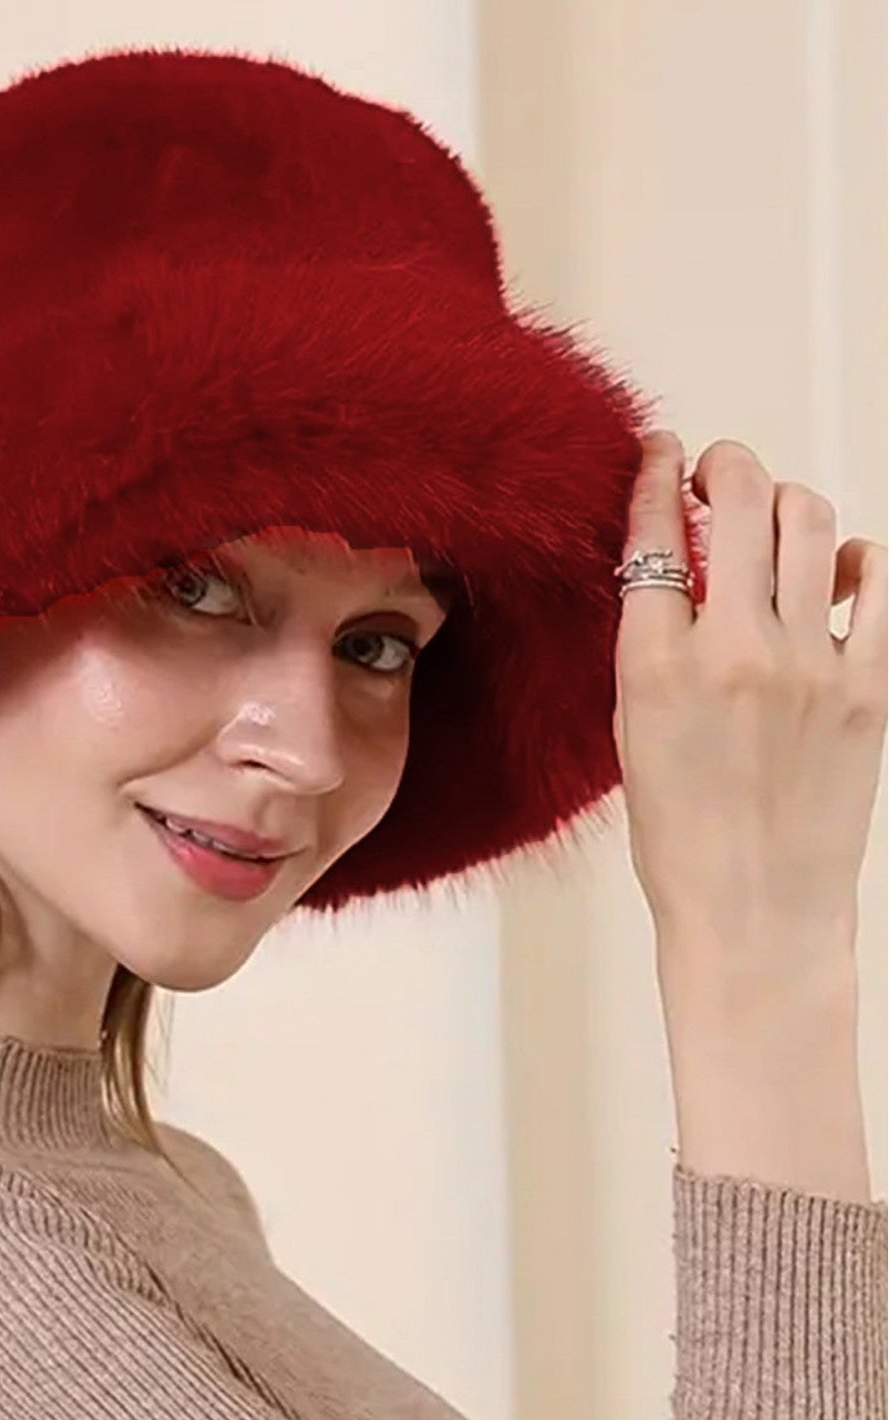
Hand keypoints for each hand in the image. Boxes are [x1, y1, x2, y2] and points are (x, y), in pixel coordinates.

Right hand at [613, 432, 886, 1009]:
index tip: (661, 450)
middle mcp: (733, 650)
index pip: (652, 534)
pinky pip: (879, 582)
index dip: (656, 474)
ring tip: (772, 515)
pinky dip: (857, 557)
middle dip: (726, 464)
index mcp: (653, 664)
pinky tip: (837, 569)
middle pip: (739, 503)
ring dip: (786, 499)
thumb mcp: (631, 726)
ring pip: (810, 523)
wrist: (752, 909)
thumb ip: (650, 640)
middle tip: (717, 468)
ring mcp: (810, 664)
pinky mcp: (870, 687)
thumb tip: (672, 569)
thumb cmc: (681, 833)